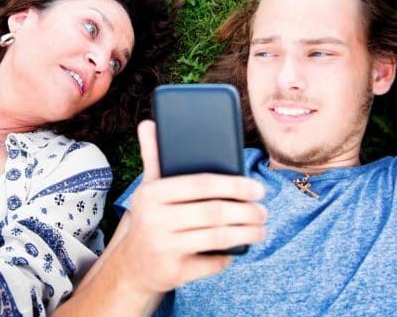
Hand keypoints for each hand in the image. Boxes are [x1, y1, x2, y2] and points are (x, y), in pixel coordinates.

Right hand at [112, 120, 267, 295]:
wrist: (133, 266)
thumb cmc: (150, 218)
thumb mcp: (148, 188)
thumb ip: (153, 157)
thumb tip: (149, 123)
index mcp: (153, 194)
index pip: (201, 184)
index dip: (234, 186)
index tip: (257, 188)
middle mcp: (156, 220)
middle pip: (214, 212)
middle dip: (246, 212)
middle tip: (263, 210)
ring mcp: (164, 248)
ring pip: (217, 238)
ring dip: (246, 233)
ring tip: (261, 228)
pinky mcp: (174, 273)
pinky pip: (211, 263)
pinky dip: (228, 256)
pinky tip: (239, 248)